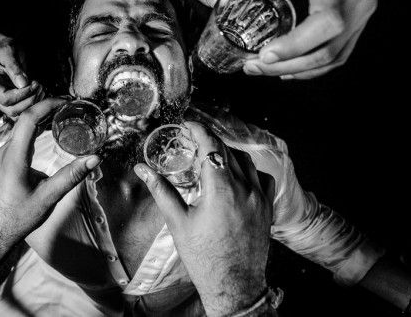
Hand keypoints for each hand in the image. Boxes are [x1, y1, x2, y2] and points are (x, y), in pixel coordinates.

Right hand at [0, 36, 44, 117]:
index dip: (22, 94)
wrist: (6, 51)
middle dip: (28, 101)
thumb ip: (14, 68)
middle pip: (11, 109)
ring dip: (31, 104)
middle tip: (39, 87)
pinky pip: (20, 110)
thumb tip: (23, 83)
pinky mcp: (9, 101)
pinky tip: (38, 94)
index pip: (6, 98)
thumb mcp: (9, 53)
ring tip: (40, 89)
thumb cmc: (6, 50)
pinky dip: (31, 105)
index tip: (34, 84)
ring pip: (16, 113)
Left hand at [0, 97, 100, 233]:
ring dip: (42, 114)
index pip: (28, 119)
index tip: (65, 101)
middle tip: (70, 104)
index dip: (46, 105)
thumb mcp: (48, 197)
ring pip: (23, 124)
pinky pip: (22, 133)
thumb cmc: (19, 215)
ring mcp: (6, 153)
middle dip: (47, 106)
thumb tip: (93, 159)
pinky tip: (51, 127)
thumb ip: (71, 176)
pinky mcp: (9, 157)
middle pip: (25, 117)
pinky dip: (38, 125)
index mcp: (15, 157)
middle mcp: (7, 150)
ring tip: (63, 111)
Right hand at [134, 122, 273, 316]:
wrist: (232, 284)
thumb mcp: (178, 222)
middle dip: (210, 140)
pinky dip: (249, 170)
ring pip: (246, 161)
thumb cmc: (203, 256)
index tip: (188, 125)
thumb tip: (143, 170)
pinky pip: (262, 178)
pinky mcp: (268, 208)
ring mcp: (260, 198)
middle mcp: (245, 188)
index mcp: (221, 188)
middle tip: (194, 140)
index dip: (198, 130)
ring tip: (212, 158)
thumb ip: (162, 190)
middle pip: (227, 150)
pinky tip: (237, 176)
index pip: (211, 145)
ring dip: (228, 154)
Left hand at [224, 0, 380, 78]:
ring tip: (266, 69)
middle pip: (328, 49)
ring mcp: (361, 14)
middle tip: (255, 66)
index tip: (268, 53)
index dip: (297, 43)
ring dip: (298, 70)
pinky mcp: (360, 22)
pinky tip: (291, 67)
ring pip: (334, 57)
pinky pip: (340, 54)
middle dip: (287, 64)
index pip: (327, 20)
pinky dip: (314, 66)